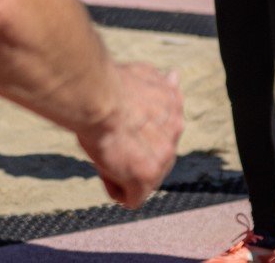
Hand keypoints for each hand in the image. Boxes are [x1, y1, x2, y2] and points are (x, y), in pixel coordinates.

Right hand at [75, 62, 183, 207]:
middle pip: (152, 157)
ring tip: (106, 147)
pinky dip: (114, 187)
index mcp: (175, 105)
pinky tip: (104, 165)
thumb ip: (160, 84)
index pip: (160, 132)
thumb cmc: (110, 84)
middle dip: (133, 154)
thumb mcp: (143, 76)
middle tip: (110, 137)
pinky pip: (131, 198)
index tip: (119, 124)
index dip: (135, 134)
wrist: (98, 95)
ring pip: (141, 180)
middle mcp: (176, 130)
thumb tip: (175, 75)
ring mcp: (163, 156)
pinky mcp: (146, 178)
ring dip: (122, 169)